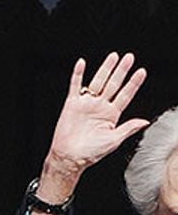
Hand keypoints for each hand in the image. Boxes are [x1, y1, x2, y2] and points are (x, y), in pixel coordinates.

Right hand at [38, 52, 147, 202]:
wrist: (69, 157)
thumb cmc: (90, 153)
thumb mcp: (114, 141)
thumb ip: (128, 128)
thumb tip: (144, 121)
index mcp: (111, 115)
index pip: (125, 95)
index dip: (133, 84)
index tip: (141, 72)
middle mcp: (99, 107)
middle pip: (113, 85)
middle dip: (121, 71)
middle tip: (129, 58)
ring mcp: (86, 105)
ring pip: (97, 82)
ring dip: (105, 69)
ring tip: (114, 57)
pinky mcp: (72, 105)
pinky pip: (75, 86)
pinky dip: (77, 75)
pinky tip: (82, 63)